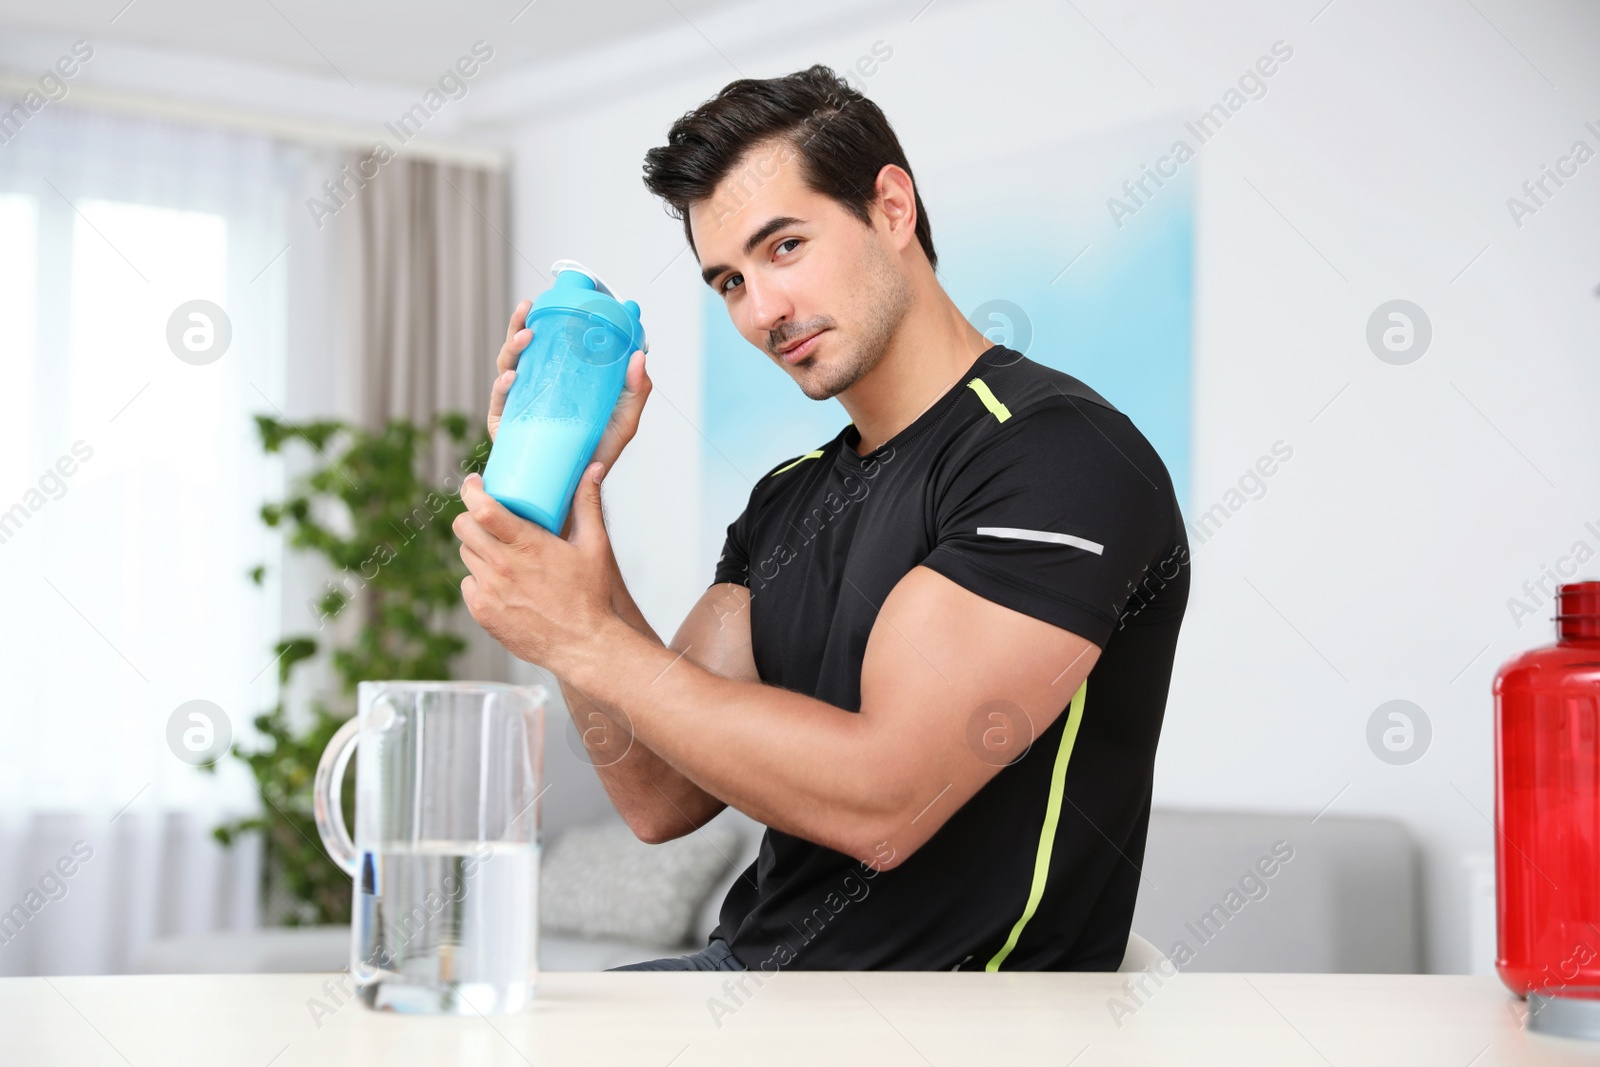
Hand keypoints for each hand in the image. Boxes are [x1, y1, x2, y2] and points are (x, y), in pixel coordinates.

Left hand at [455, 462, 620, 672]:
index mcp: (528, 546)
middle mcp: (503, 567)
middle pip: (463, 528)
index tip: (474, 483)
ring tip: (498, 550)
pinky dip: (480, 578)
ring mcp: (490, 592)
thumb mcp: (594, 546)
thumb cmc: (591, 596)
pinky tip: (501, 580)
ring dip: (477, 547)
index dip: (472, 491)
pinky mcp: (483, 613)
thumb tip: (593, 469)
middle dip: (471, 517)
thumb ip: (588, 504)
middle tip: (485, 517)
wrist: (584, 646)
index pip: (483, 510)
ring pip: (465, 555)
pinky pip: (468, 584)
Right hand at [487, 301, 652, 472]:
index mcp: (556, 381)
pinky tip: (511, 378)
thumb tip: (639, 357)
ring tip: (526, 337)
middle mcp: (534, 389)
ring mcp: (517, 406)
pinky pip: (499, 403)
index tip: (546, 300)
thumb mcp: (623, 421)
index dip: (543, 321)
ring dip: (513, 349)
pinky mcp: (505, 428)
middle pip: (520, 351)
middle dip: (520, 326)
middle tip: (529, 311)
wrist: (575, 493)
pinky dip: (502, 387)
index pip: (545, 346)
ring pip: (506, 369)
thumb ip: (635, 390)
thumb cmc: (597, 455)